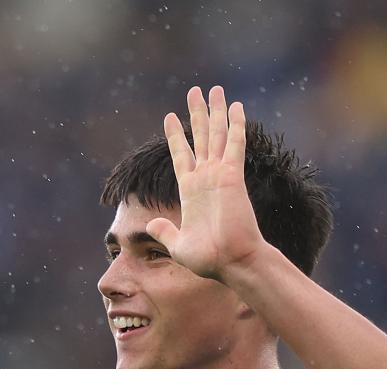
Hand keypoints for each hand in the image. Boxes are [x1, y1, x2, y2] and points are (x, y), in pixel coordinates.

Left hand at [146, 86, 265, 281]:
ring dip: (215, 112)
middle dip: (198, 114)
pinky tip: (235, 107)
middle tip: (194, 90)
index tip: (169, 116)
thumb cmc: (208, 258)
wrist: (230, 262)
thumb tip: (151, 224)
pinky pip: (235, 146)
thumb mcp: (177, 244)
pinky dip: (236, 126)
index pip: (181, 156)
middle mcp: (206, 178)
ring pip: (217, 135)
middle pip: (201, 138)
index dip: (176, 136)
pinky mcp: (233, 177)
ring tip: (213, 89)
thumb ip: (164, 231)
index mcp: (191, 191)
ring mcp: (220, 176)